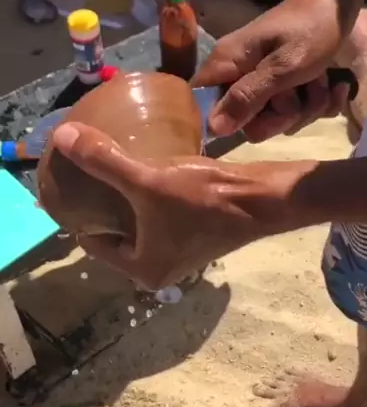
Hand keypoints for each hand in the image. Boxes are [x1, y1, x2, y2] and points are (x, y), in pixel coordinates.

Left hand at [52, 122, 288, 287]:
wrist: (263, 198)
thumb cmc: (204, 199)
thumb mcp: (148, 179)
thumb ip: (104, 161)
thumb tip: (62, 138)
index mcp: (142, 268)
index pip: (93, 242)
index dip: (80, 210)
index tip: (72, 182)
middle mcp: (160, 269)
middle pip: (117, 234)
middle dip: (104, 205)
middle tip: (89, 173)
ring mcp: (182, 254)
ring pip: (140, 225)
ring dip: (129, 202)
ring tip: (115, 168)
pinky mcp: (198, 236)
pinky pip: (161, 218)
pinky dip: (151, 200)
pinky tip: (149, 172)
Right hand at [193, 0, 346, 140]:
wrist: (339, 0)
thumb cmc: (312, 28)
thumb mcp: (283, 67)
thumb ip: (248, 97)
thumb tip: (212, 128)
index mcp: (227, 63)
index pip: (204, 106)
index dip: (229, 122)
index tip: (261, 115)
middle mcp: (238, 72)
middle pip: (247, 121)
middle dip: (281, 116)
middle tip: (298, 94)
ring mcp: (262, 77)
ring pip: (276, 116)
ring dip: (306, 107)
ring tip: (320, 83)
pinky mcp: (283, 80)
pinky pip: (296, 108)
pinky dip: (317, 101)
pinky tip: (331, 85)